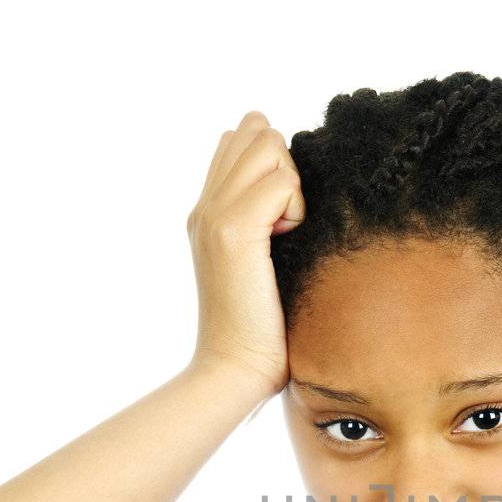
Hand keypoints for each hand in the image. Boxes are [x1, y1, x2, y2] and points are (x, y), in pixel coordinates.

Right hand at [185, 111, 303, 397]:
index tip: (283, 215)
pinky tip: (287, 242)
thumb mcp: (265, 266)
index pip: (238, 139)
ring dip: (291, 185)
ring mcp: (214, 214)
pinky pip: (281, 180)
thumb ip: (270, 223)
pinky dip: (296, 208)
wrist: (235, 370)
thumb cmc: (262, 332)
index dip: (272, 160)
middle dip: (284, 165)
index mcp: (209, 211)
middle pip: (255, 131)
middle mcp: (205, 206)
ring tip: (285, 234)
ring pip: (268, 145)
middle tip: (286, 224)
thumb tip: (294, 188)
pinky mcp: (233, 230)